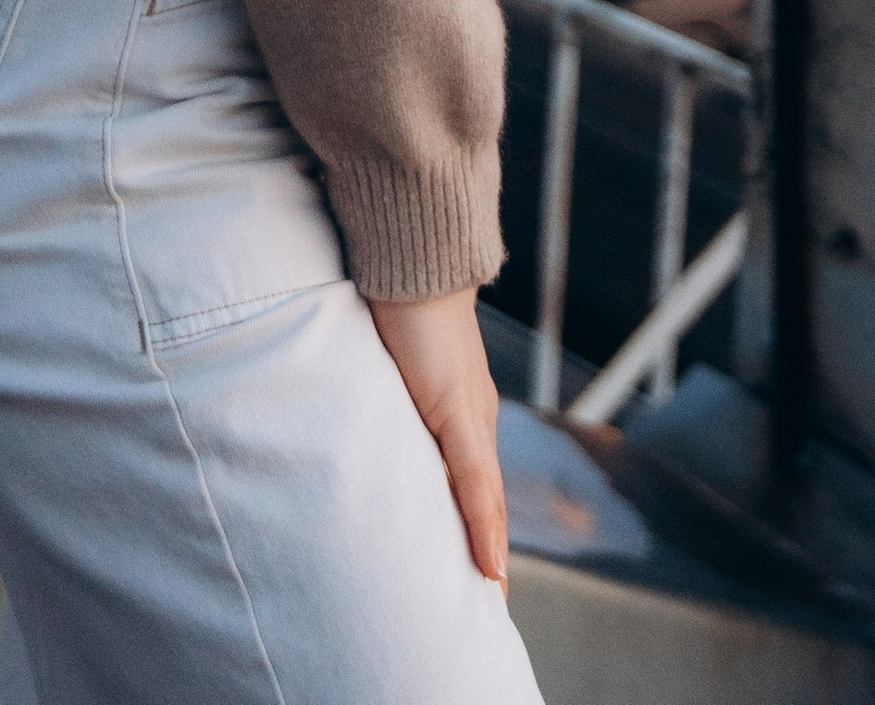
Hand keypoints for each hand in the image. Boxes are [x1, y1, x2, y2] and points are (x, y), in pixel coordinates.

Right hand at [366, 286, 507, 589]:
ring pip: (488, 503)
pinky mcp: (460, 414)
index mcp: (460, 415)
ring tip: (489, 605)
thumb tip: (384, 448)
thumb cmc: (401, 306)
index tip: (481, 591)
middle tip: (487, 615)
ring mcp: (471, 419)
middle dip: (486, 557)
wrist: (416, 258)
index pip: (475, 491)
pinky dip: (484, 527)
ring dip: (489, 551)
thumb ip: (395, 410)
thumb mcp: (393, 374)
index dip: (478, 538)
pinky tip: (490, 568)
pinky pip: (476, 484)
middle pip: (488, 505)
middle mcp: (474, 421)